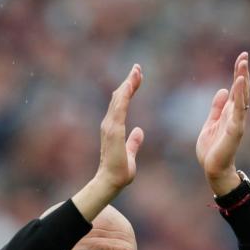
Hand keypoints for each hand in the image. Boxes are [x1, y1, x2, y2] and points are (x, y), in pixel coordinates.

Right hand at [71, 64, 143, 221]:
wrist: (111, 182)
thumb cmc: (119, 171)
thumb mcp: (130, 153)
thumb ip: (134, 142)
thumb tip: (140, 131)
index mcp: (114, 127)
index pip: (122, 104)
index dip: (129, 90)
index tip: (137, 78)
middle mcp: (109, 124)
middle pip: (120, 97)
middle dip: (129, 82)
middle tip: (138, 67)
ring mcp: (110, 126)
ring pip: (119, 100)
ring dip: (128, 84)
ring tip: (136, 71)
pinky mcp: (113, 131)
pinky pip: (119, 109)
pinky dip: (124, 96)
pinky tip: (130, 85)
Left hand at [195, 52, 249, 195]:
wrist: (213, 169)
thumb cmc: (212, 149)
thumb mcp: (211, 123)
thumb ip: (217, 108)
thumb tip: (223, 90)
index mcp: (230, 112)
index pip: (236, 89)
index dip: (238, 73)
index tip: (241, 57)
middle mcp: (236, 115)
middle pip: (242, 89)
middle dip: (242, 72)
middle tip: (244, 55)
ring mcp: (237, 121)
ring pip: (242, 97)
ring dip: (243, 80)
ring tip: (243, 64)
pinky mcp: (235, 129)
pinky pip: (239, 109)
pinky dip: (240, 95)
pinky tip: (240, 82)